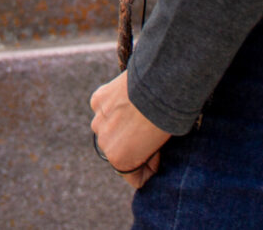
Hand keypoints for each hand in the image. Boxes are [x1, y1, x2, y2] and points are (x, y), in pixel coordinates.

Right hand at [90, 71, 168, 187]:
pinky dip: (114, 105)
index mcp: (119, 159)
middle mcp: (104, 142)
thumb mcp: (160, 146)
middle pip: (118, 149)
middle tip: (150, 131)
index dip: (149, 166)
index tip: (158, 155)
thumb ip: (146, 154)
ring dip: (120, 124)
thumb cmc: (165, 120)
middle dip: (132, 144)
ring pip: (108, 127)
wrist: (159, 86)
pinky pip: (104, 108)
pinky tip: (129, 99)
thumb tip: (145, 151)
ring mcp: (98, 119)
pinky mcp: (97, 99)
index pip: (133, 175)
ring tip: (140, 113)